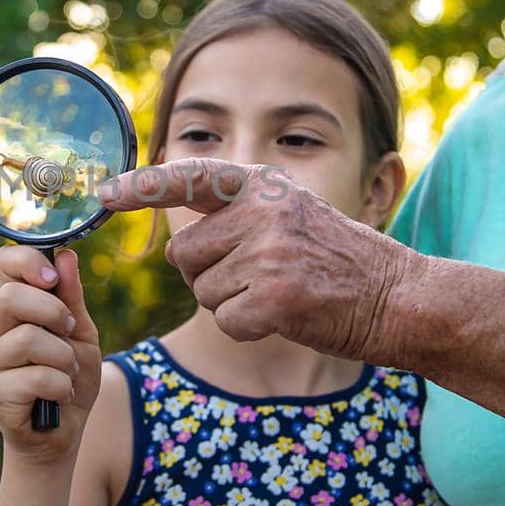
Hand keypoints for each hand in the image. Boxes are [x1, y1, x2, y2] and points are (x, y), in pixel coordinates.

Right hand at [0, 245, 102, 466]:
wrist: (64, 432)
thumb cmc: (70, 377)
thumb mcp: (81, 333)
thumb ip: (72, 298)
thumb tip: (66, 256)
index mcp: (14, 308)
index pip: (3, 264)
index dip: (26, 261)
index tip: (52, 277)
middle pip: (9, 297)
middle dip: (52, 311)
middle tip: (69, 330)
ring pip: (27, 340)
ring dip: (63, 357)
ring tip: (68, 372)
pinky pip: (35, 378)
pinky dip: (61, 386)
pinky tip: (60, 395)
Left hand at [100, 158, 422, 360]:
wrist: (401, 298)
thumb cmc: (339, 263)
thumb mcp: (291, 214)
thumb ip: (239, 212)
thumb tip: (174, 231)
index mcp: (264, 184)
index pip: (189, 177)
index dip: (141, 187)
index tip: (103, 194)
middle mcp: (262, 210)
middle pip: (183, 252)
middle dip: (206, 273)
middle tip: (259, 276)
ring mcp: (268, 252)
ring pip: (201, 290)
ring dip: (230, 302)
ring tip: (279, 293)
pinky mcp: (274, 296)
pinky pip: (225, 321)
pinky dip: (248, 329)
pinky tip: (284, 317)